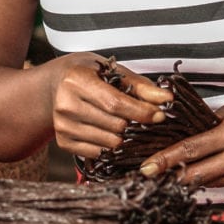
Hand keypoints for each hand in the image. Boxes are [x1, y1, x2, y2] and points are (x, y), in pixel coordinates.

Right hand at [51, 55, 171, 159]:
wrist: (57, 84)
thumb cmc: (90, 74)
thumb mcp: (113, 71)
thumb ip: (141, 86)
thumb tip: (166, 99)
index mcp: (77, 80)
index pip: (115, 103)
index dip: (141, 111)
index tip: (160, 115)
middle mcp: (65, 104)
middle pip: (114, 125)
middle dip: (136, 126)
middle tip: (148, 123)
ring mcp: (62, 126)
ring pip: (108, 142)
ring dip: (126, 139)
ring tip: (132, 128)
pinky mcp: (63, 142)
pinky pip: (98, 153)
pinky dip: (112, 148)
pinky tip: (116, 136)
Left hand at [139, 82, 223, 187]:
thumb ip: (209, 127)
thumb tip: (181, 141)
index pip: (191, 151)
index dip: (165, 161)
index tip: (145, 168)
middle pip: (198, 175)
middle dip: (171, 177)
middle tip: (148, 177)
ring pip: (212, 182)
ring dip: (189, 180)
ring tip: (167, 176)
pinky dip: (211, 178)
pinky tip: (197, 173)